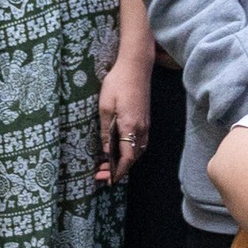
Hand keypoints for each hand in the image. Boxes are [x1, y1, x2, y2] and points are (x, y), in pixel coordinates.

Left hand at [96, 44, 152, 185]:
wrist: (136, 66)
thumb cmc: (117, 83)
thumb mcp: (105, 107)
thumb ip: (106, 131)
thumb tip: (107, 151)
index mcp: (130, 127)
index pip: (127, 158)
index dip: (118, 172)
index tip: (108, 181)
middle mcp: (142, 129)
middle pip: (133, 158)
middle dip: (119, 170)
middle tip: (101, 175)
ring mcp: (146, 124)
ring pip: (137, 151)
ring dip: (125, 161)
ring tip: (108, 166)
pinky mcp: (145, 120)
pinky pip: (139, 142)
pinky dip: (130, 151)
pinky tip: (119, 151)